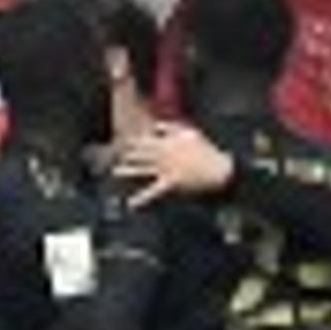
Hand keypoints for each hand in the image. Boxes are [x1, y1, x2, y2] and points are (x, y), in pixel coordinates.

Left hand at [113, 122, 234, 204]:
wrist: (218, 168)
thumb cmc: (206, 149)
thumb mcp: (190, 132)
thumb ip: (171, 127)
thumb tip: (155, 126)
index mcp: (168, 142)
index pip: (146, 140)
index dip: (133, 141)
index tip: (121, 140)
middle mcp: (164, 155)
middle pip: (142, 154)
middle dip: (127, 154)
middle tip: (112, 154)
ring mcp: (166, 169)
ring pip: (144, 169)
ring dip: (129, 170)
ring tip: (115, 172)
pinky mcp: (170, 183)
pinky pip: (153, 191)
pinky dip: (141, 198)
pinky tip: (131, 203)